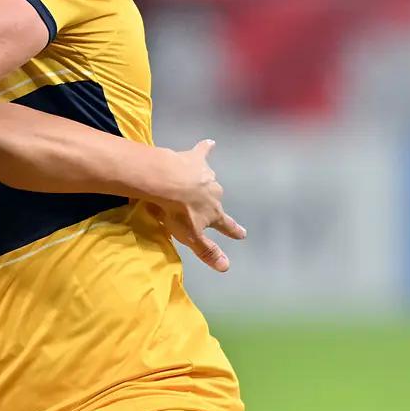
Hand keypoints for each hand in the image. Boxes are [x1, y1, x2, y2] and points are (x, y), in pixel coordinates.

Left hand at [146, 139, 245, 272]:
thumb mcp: (191, 236)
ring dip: (203, 181)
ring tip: (195, 182)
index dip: (233, 231)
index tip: (242, 234)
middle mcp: (215, 193)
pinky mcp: (194, 158)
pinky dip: (206, 148)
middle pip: (216, 200)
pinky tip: (210, 142)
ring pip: (209, 179)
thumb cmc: (178, 212)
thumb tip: (226, 268)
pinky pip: (202, 151)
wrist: (166, 182)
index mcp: (213, 213)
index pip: (226, 225)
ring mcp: (205, 174)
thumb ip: (207, 251)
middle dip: (212, 203)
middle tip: (205, 205)